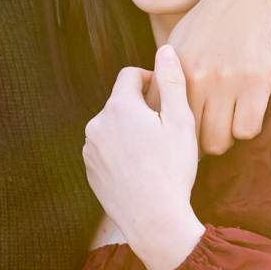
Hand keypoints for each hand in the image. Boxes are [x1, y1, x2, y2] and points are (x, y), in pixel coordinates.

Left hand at [82, 46, 203, 269]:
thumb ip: (172, 82)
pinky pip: (105, 149)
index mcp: (119, 108)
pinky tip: (140, 168)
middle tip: (165, 129)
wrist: (154, 220)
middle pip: (119, 102)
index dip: (149, 79)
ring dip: (129, 130)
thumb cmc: (172, 170)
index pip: (129, 75)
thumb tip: (165, 49)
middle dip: (140, 108)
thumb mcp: (181, 122)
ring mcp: (89, 149)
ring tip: (153, 152)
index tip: (165, 96)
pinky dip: (120, 151)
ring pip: (112, 127)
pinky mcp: (89, 170)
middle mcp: (97, 124)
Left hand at [166, 0, 270, 154]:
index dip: (171, 129)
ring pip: (216, 141)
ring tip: (232, 123)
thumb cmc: (227, 11)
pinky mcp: (256, 82)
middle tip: (214, 130)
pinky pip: (246, 130)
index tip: (185, 128)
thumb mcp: (187, 35)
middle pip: (187, 136)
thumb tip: (160, 101)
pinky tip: (252, 112)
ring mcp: (224, 79)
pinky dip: (249, 128)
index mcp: (174, 64)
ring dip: (226, 137)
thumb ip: (173, 68)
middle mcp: (194, 74)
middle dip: (200, 141)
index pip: (158, 115)